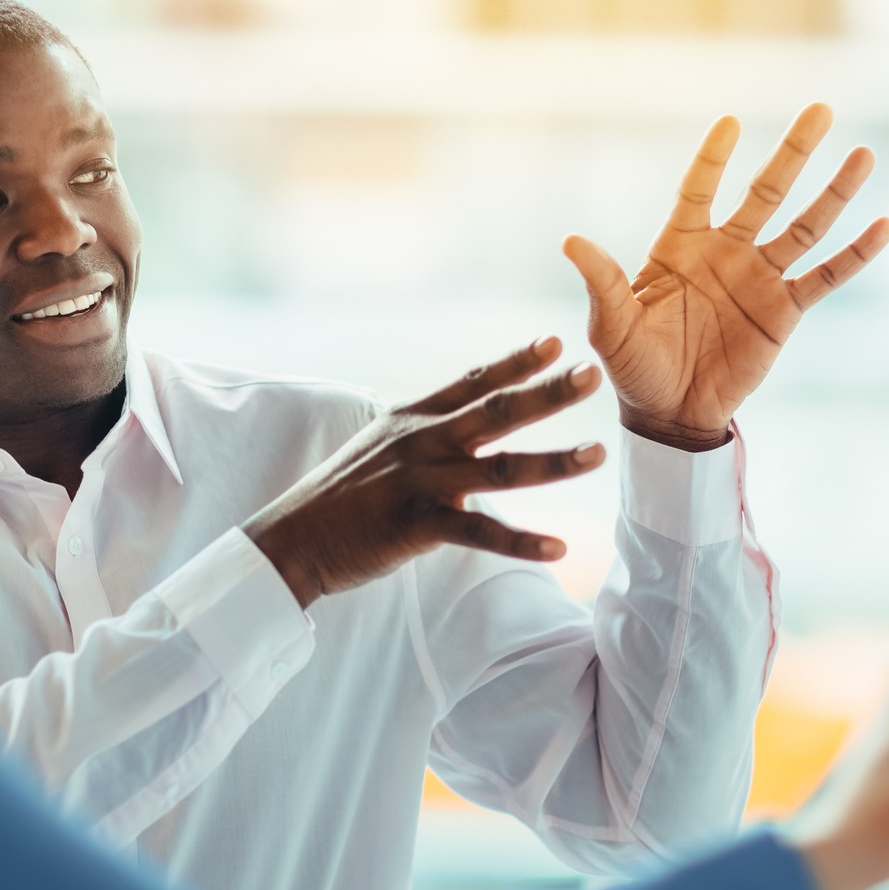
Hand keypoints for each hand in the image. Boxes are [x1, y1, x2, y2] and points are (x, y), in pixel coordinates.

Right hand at [243, 337, 604, 608]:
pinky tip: (559, 547)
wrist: (291, 538)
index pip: (473, 382)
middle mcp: (423, 442)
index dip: (515, 362)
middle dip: (549, 392)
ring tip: (597, 453)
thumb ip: (417, 431)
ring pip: (501, 469)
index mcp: (413, 419)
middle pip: (498, 412)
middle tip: (594, 373)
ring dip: (554, 462)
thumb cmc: (337, 496)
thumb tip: (448, 420)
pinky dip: (521, 542)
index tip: (555, 341)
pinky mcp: (417, 525)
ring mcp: (422, 482)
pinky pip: (480, 532)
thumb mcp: (377, 446)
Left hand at [564, 104, 888, 450]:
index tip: (731, 122)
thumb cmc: (632, 366)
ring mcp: (759, 280)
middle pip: (765, 193)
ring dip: (835, 192)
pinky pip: (824, 277)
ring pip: (804, 226)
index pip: (699, 190)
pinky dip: (854, 255)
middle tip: (821, 111)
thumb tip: (570, 241)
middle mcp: (725, 253)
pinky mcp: (784, 312)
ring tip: (865, 154)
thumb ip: (601, 281)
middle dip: (793, 153)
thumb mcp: (610, 324)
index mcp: (680, 246)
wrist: (669, 414)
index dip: (713, 158)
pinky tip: (884, 226)